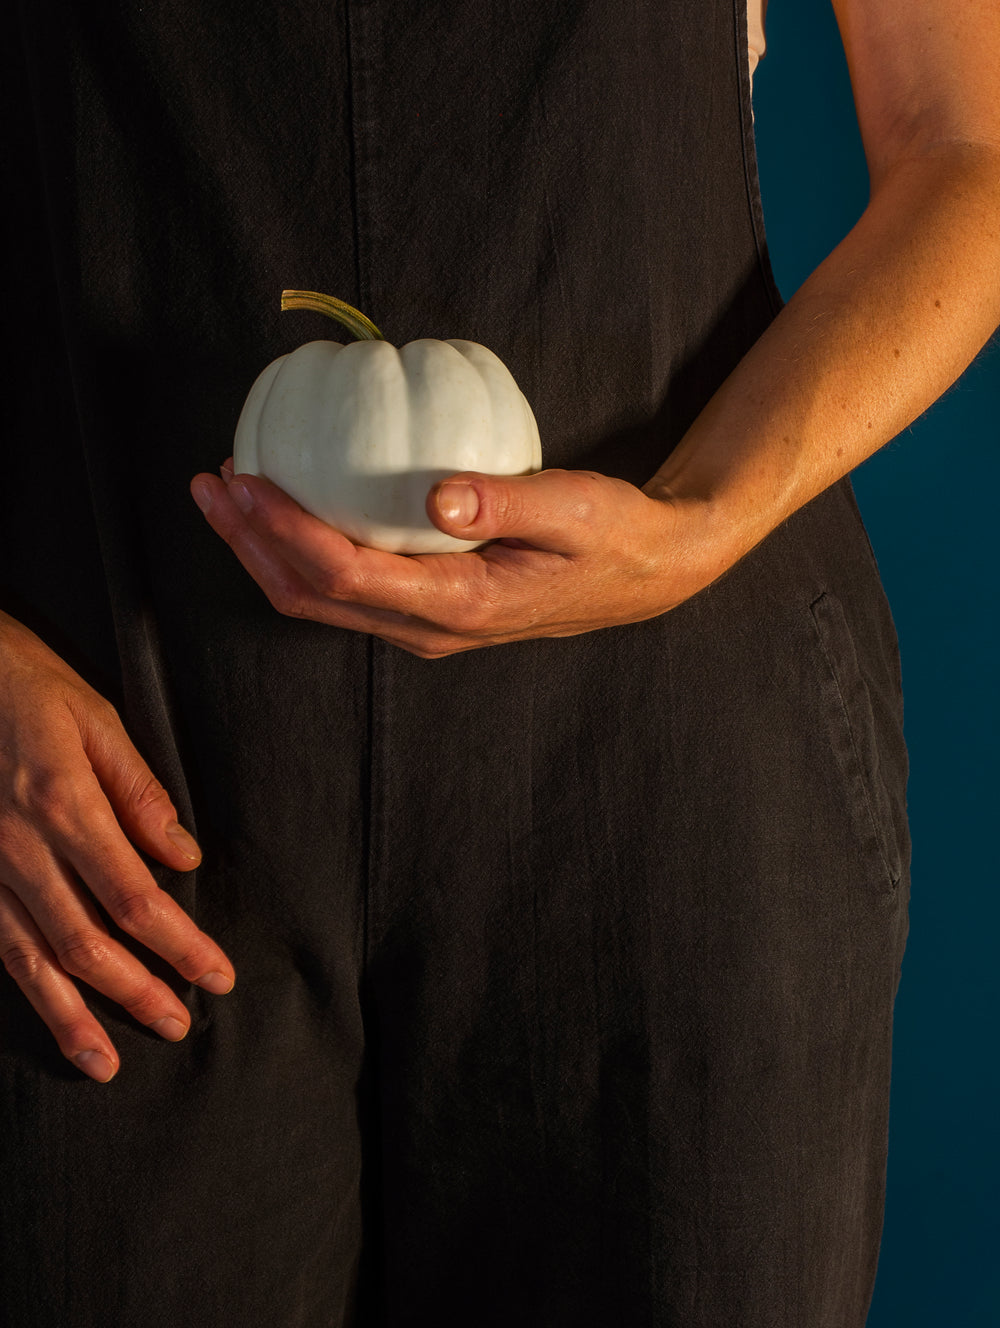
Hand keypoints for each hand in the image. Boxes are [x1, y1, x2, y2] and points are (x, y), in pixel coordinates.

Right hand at [0, 612, 234, 1081]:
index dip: (179, 945)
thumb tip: (183, 856)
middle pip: (87, 942)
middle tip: (178, 1025)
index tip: (215, 974)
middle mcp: (21, 849)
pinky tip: (52, 1017)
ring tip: (107, 1062)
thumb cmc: (28, 687)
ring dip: (73, 1016)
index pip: (136, 898)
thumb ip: (142, 795)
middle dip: (137, 991)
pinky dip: (27, 988)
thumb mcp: (97, 721)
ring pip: (32, 959)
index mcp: (66, 807)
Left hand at [191, 462, 724, 656]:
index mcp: (460, 605)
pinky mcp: (428, 611)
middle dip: (249, 545)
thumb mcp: (574, 507)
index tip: (242, 480)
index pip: (345, 574)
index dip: (282, 530)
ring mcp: (425, 626)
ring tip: (231, 494)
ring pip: (320, 602)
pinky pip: (346, 590)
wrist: (644, 575)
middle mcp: (430, 628)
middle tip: (211, 483)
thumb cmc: (614, 535)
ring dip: (266, 552)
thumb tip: (437, 497)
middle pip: (311, 598)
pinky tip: (292, 508)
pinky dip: (302, 552)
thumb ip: (506, 501)